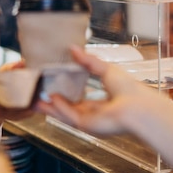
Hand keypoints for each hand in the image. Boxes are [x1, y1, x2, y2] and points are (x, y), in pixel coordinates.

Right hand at [36, 46, 152, 135]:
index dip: (66, 91)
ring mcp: (89, 120)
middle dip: (53, 101)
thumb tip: (73, 48)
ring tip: (34, 99)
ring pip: (64, 113)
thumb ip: (87, 61)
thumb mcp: (105, 69)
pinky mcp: (85, 125)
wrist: (137, 108)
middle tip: (39, 93)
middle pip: (68, 107)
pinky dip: (58, 108)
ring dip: (49, 107)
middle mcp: (94, 113)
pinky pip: (67, 115)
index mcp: (103, 102)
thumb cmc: (129, 90)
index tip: (53, 83)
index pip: (80, 97)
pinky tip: (49, 99)